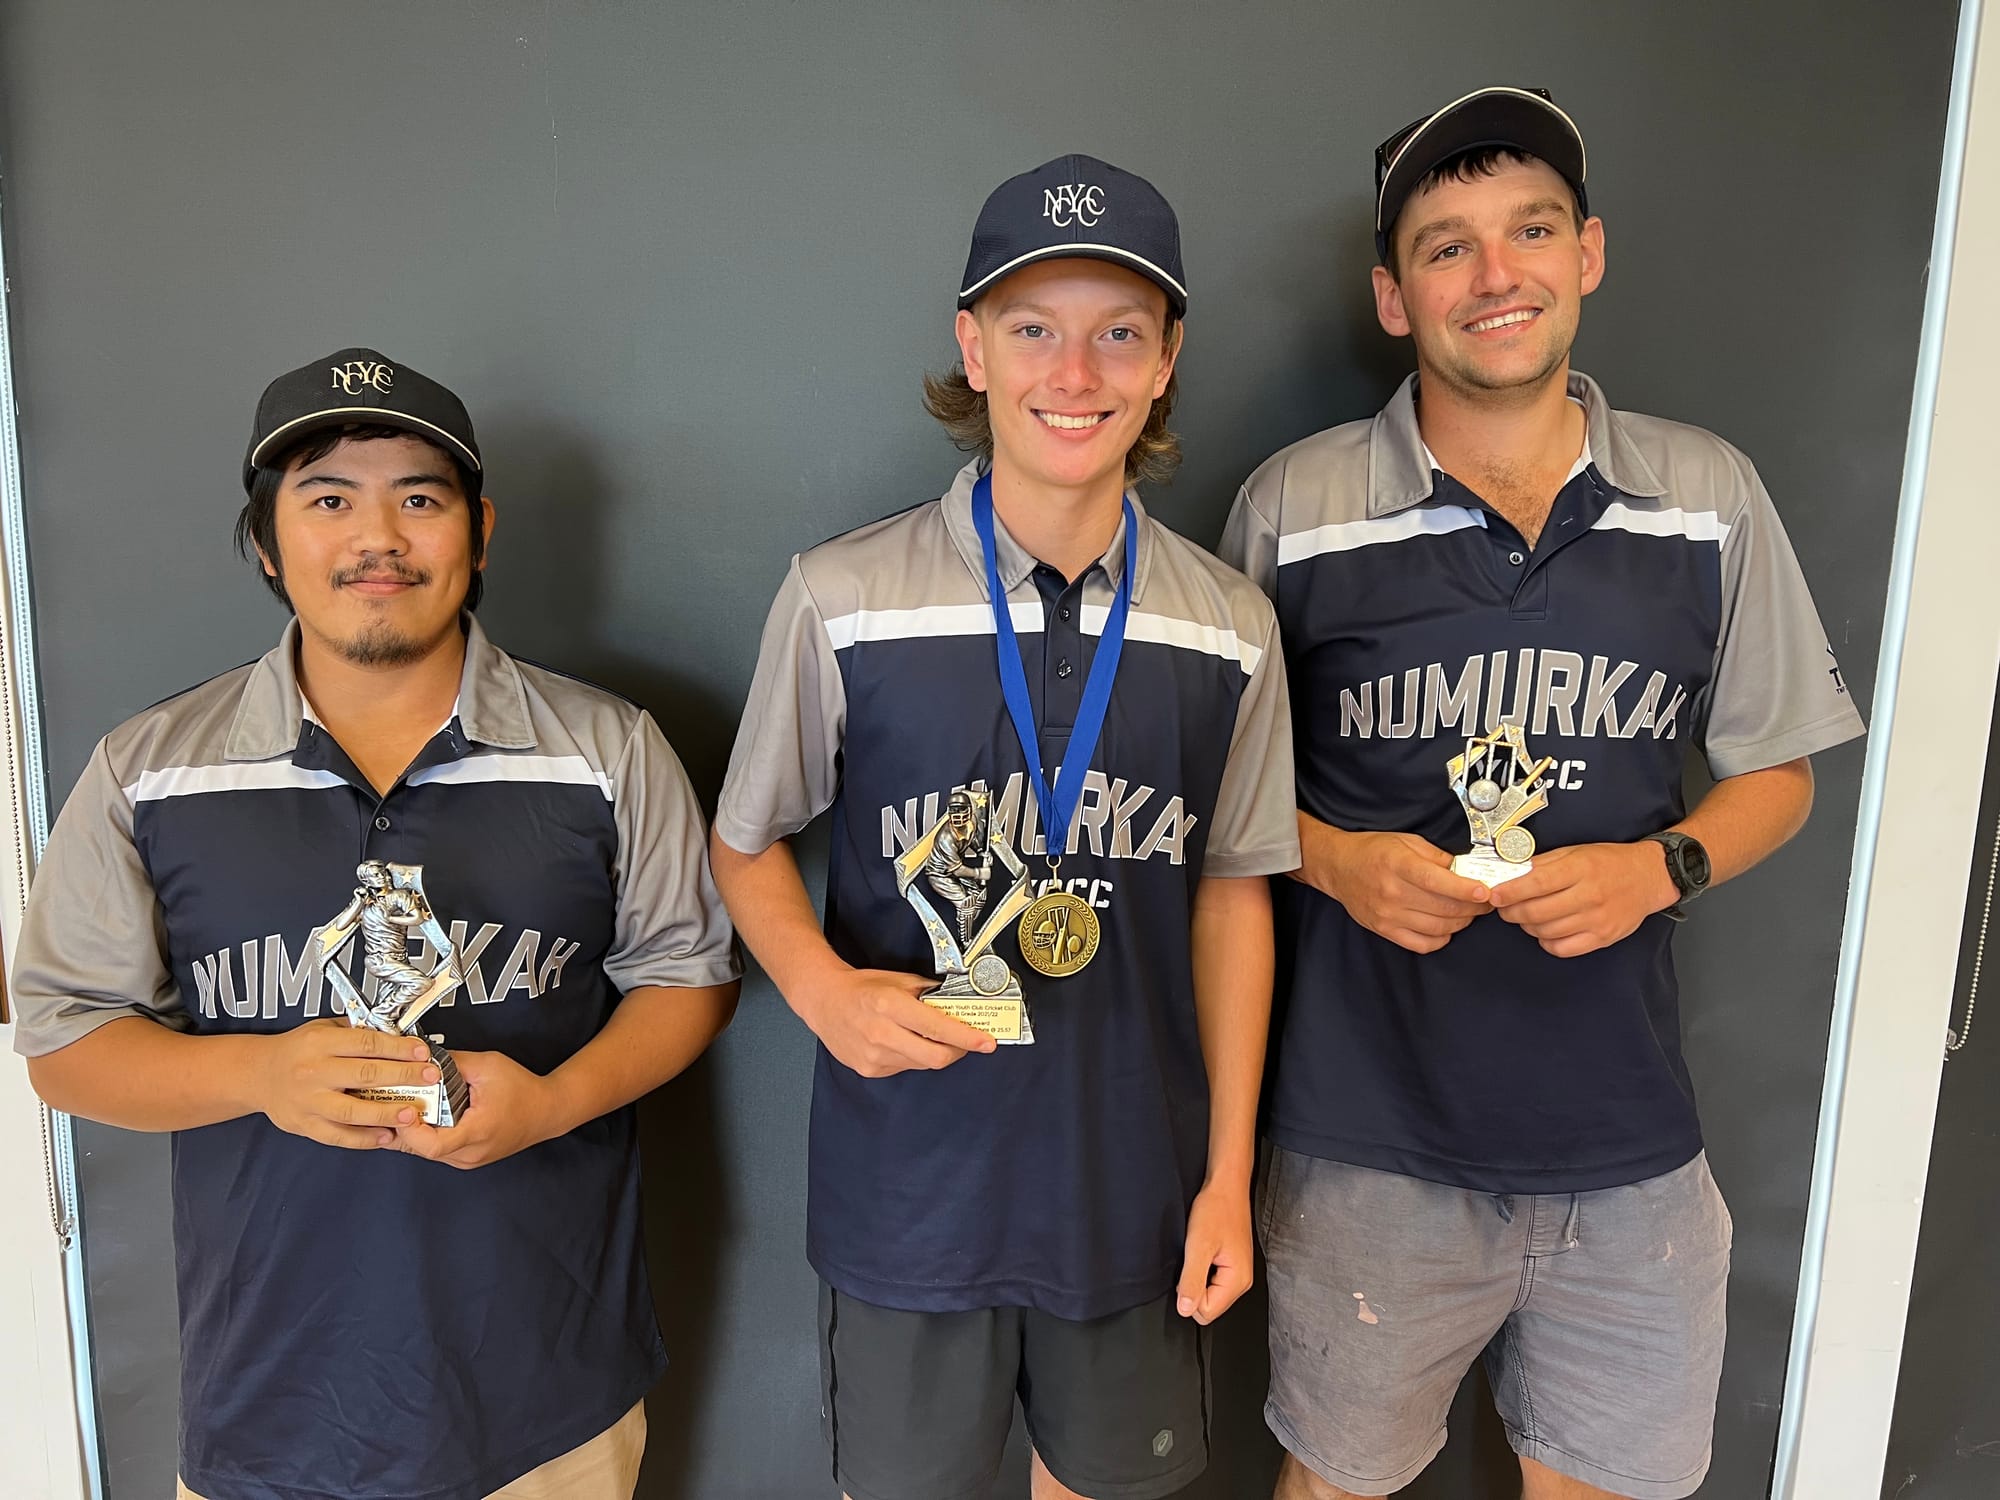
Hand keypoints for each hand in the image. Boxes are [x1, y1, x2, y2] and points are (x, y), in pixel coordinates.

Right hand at [252, 1019, 438, 1148]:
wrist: (258, 1075)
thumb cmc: (297, 1050)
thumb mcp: (323, 1029)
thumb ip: (356, 1033)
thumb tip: (399, 1037)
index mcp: (320, 1043)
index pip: (367, 1044)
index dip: (398, 1048)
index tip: (422, 1052)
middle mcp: (313, 1072)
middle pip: (365, 1075)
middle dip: (403, 1077)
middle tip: (429, 1078)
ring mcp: (308, 1102)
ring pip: (352, 1111)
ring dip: (385, 1113)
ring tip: (411, 1113)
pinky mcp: (304, 1125)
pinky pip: (337, 1136)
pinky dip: (363, 1139)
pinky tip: (385, 1136)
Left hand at [390, 1049, 564, 1168]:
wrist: (546, 1111)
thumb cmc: (525, 1093)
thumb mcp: (488, 1065)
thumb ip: (452, 1061)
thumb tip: (423, 1059)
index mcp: (477, 1131)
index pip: (432, 1145)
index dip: (410, 1129)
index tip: (404, 1109)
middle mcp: (470, 1152)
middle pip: (420, 1148)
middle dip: (403, 1125)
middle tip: (396, 1104)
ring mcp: (467, 1159)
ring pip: (424, 1152)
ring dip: (412, 1131)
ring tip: (408, 1107)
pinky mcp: (466, 1158)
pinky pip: (435, 1151)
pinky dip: (423, 1135)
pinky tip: (422, 1118)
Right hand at [796, 967, 997, 1078]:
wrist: (824, 1002)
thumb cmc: (861, 988)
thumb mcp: (898, 980)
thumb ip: (929, 992)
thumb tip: (959, 1001)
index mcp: (890, 1006)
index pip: (938, 1028)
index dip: (967, 1037)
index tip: (986, 1042)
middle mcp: (881, 1034)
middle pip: (936, 1056)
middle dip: (959, 1051)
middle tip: (968, 1041)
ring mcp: (874, 1056)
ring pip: (922, 1063)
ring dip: (935, 1052)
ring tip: (931, 1035)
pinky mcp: (870, 1070)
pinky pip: (905, 1067)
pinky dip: (914, 1056)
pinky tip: (905, 1041)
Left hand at [1176, 1182, 1253, 1324]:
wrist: (1226, 1187)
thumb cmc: (1216, 1209)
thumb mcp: (1198, 1246)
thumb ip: (1192, 1280)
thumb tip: (1185, 1310)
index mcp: (1238, 1281)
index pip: (1206, 1312)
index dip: (1189, 1294)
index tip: (1189, 1268)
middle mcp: (1242, 1282)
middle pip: (1209, 1306)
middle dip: (1194, 1287)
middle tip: (1194, 1259)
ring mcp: (1238, 1273)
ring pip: (1209, 1294)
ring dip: (1197, 1277)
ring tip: (1200, 1252)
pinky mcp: (1232, 1265)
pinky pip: (1212, 1281)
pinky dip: (1202, 1269)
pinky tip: (1203, 1251)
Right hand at [1308, 828, 1490, 953]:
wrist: (1339, 867)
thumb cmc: (1373, 851)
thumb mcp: (1405, 841)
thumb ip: (1437, 856)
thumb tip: (1466, 869)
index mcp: (1399, 865)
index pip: (1438, 882)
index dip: (1466, 889)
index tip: (1485, 892)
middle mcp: (1392, 892)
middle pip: (1444, 907)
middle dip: (1473, 907)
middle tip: (1485, 901)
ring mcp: (1388, 915)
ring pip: (1438, 928)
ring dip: (1461, 922)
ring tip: (1468, 912)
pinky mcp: (1384, 930)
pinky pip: (1422, 944)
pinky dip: (1441, 938)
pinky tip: (1446, 927)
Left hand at [1487, 841, 1677, 956]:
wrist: (1647, 877)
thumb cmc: (1610, 863)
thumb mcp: (1575, 852)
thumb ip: (1544, 863)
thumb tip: (1510, 872)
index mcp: (1581, 869)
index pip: (1537, 883)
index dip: (1510, 891)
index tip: (1494, 894)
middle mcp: (1589, 895)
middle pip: (1537, 911)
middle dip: (1512, 911)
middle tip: (1505, 906)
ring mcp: (1597, 920)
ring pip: (1546, 932)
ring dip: (1527, 926)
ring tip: (1527, 916)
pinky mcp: (1602, 938)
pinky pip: (1563, 949)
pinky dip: (1547, 942)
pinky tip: (1547, 930)